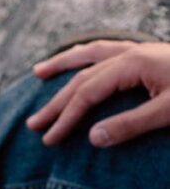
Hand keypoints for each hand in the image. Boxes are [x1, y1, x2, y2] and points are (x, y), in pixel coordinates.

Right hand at [26, 40, 169, 145]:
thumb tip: (92, 138)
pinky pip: (106, 50)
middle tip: (32, 123)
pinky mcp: (146, 54)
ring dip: (63, 63)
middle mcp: (131, 52)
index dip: (65, 116)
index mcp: (133, 64)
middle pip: (82, 76)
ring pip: (90, 54)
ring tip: (39, 72)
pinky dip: (86, 54)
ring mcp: (138, 50)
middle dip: (56, 101)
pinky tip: (79, 58)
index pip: (87, 92)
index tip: (49, 138)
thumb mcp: (168, 112)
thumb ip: (131, 124)